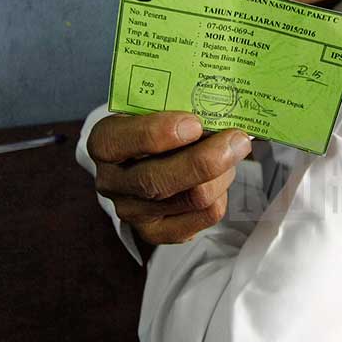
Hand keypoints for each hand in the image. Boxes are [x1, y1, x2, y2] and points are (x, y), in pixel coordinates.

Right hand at [87, 111, 251, 245]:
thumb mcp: (156, 108)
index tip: (194, 123)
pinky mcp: (158, 232)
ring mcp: (133, 212)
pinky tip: (221, 177)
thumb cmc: (156, 125)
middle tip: (236, 139)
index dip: (159, 133)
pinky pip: (205, 216)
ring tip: (231, 153)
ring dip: (222, 173)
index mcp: (104, 143)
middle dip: (205, 160)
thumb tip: (222, 110)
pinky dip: (222, 193)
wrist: (148, 157)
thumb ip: (179, 108)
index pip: (122, 142)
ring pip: (191, 198)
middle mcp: (112, 182)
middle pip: (159, 180)